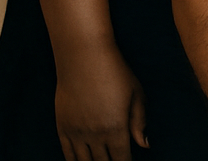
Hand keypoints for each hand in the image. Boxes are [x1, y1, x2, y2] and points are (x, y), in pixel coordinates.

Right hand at [54, 45, 147, 160]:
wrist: (83, 56)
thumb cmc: (114, 71)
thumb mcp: (135, 94)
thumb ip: (139, 122)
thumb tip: (145, 145)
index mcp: (116, 127)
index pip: (122, 160)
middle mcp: (95, 134)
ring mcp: (76, 132)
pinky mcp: (62, 127)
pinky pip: (67, 154)